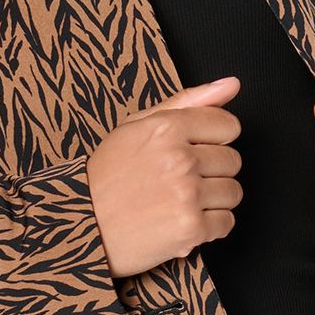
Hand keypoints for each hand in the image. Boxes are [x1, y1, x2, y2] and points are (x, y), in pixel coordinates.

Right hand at [85, 76, 243, 278]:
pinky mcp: (190, 229)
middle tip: (181, 178)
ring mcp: (186, 195)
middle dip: (212, 170)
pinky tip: (184, 220)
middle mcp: (179, 159)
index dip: (213, 139)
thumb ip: (188, 101)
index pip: (227, 125)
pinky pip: (227, 223)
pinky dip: (211, 226)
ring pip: (233, 192)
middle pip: (232, 160)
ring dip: (213, 199)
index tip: (195, 150)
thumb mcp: (137, 126)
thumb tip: (232, 84)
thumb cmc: (108, 173)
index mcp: (166, 128)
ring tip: (182, 200)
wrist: (81, 225)